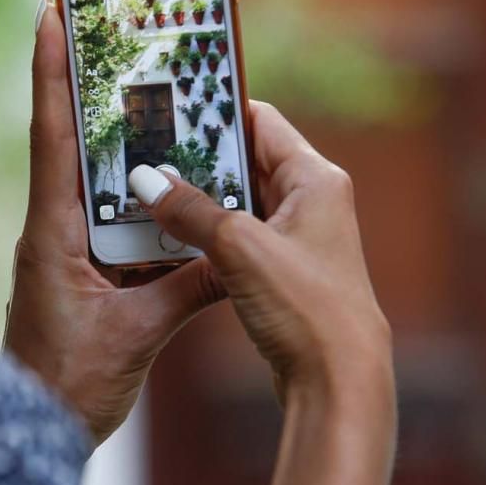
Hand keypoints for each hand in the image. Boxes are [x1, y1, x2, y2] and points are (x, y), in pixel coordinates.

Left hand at [3, 0, 224, 445]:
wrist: (34, 432)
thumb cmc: (66, 387)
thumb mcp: (135, 334)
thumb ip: (188, 289)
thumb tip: (235, 252)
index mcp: (52, 233)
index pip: (52, 135)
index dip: (51, 69)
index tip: (50, 9)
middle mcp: (53, 230)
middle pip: (74, 142)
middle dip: (93, 85)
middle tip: (114, 30)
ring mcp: (65, 249)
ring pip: (98, 181)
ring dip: (124, 143)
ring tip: (157, 95)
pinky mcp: (82, 271)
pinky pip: (116, 222)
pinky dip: (144, 202)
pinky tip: (178, 190)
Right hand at [126, 102, 392, 405]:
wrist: (338, 381)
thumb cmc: (305, 307)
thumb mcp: (238, 247)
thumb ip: (190, 210)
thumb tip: (148, 180)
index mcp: (314, 178)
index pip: (261, 121)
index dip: (218, 109)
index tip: (172, 103)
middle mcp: (311, 200)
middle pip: (247, 159)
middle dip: (198, 156)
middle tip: (147, 147)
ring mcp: (298, 237)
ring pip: (238, 201)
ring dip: (198, 198)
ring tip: (149, 188)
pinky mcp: (283, 270)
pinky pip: (237, 235)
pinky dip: (205, 231)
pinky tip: (169, 234)